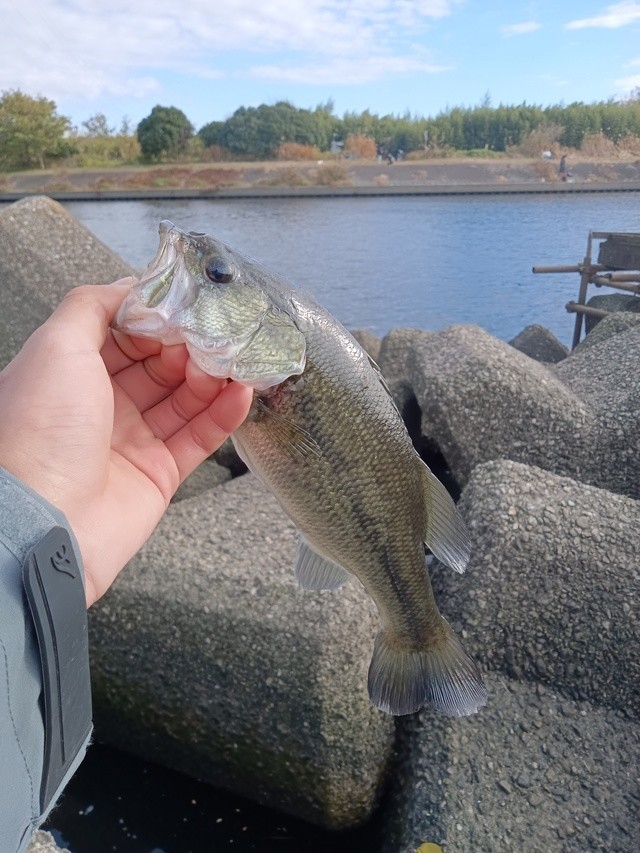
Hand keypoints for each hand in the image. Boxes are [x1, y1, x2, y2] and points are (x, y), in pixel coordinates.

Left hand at [0, 280, 252, 605]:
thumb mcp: (55, 346)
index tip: (188, 306)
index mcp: (70, 371)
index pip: (126, 334)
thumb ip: (92, 305)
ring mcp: (132, 439)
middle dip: (192, 346)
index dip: (158, 319)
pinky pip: (200, 438)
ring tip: (235, 362)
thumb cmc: (37, 434)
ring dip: (213, 377)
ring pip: (186, 398)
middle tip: (218, 334)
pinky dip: (224, 415)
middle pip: (161, 364)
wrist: (43, 523)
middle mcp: (101, 404)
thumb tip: (129, 284)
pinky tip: (241, 394)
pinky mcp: (159, 474)